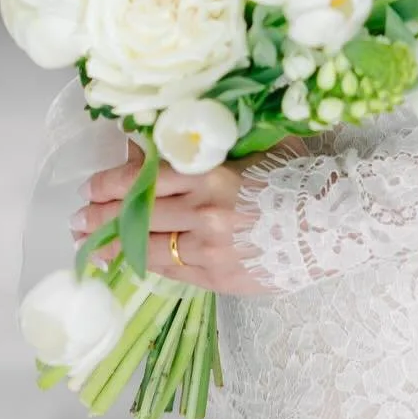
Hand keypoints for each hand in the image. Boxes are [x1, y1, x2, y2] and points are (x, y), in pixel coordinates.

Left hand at [72, 134, 310, 296]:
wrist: (338, 222)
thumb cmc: (303, 175)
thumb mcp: (258, 146)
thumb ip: (215, 147)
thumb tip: (169, 140)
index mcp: (212, 175)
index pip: (145, 178)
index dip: (113, 183)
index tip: (93, 184)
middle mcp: (204, 213)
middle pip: (139, 215)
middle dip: (103, 217)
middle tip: (79, 218)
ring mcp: (210, 250)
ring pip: (150, 248)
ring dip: (115, 247)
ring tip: (91, 246)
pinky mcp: (221, 278)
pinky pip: (175, 271)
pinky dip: (150, 265)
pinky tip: (133, 263)